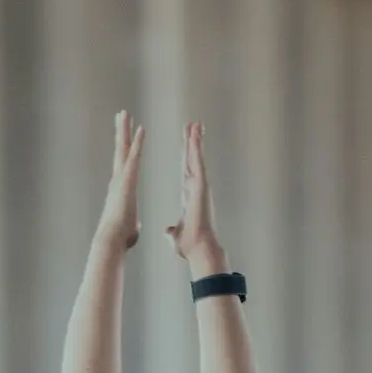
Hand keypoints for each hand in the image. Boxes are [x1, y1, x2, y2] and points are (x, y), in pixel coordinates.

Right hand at [97, 109, 145, 249]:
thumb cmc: (120, 238)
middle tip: (121, 116)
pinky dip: (137, 143)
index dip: (125, 151)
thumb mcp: (130, 228)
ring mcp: (121, 178)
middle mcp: (117, 180)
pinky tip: (141, 129)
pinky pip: (134, 157)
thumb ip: (132, 224)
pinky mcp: (127, 179)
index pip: (124, 165)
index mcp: (121, 190)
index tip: (125, 138)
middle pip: (120, 151)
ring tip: (125, 113)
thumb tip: (134, 229)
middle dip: (121, 133)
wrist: (112, 239)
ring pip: (123, 149)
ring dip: (125, 131)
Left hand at [164, 121, 220, 263]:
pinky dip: (197, 149)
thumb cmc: (190, 244)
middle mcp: (196, 188)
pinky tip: (196, 136)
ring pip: (197, 158)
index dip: (186, 158)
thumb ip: (173, 231)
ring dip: (196, 141)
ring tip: (196, 124)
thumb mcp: (176, 235)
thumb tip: (169, 232)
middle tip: (192, 127)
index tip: (186, 147)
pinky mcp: (202, 186)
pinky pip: (199, 163)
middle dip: (192, 143)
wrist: (199, 248)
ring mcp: (201, 186)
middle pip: (193, 161)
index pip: (186, 172)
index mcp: (189, 197)